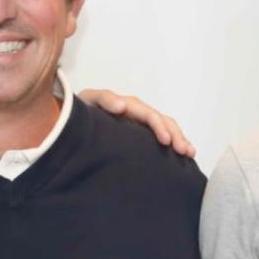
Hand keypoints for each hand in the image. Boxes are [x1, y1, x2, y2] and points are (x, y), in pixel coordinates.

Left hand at [78, 89, 194, 157]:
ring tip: (189, 154)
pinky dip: (172, 145)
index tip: (166, 141)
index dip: (159, 127)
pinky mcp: (137, 136)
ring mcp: (138, 125)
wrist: (70, 119)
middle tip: (184, 152)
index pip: (149, 115)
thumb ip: (104, 100)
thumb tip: (122, 106)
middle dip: (176, 135)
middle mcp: (137, 114)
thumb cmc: (80, 110)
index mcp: (128, 106)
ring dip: (179, 140)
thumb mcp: (89, 100)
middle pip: (162, 122)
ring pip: (165, 130)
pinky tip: (181, 158)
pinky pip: (159, 138)